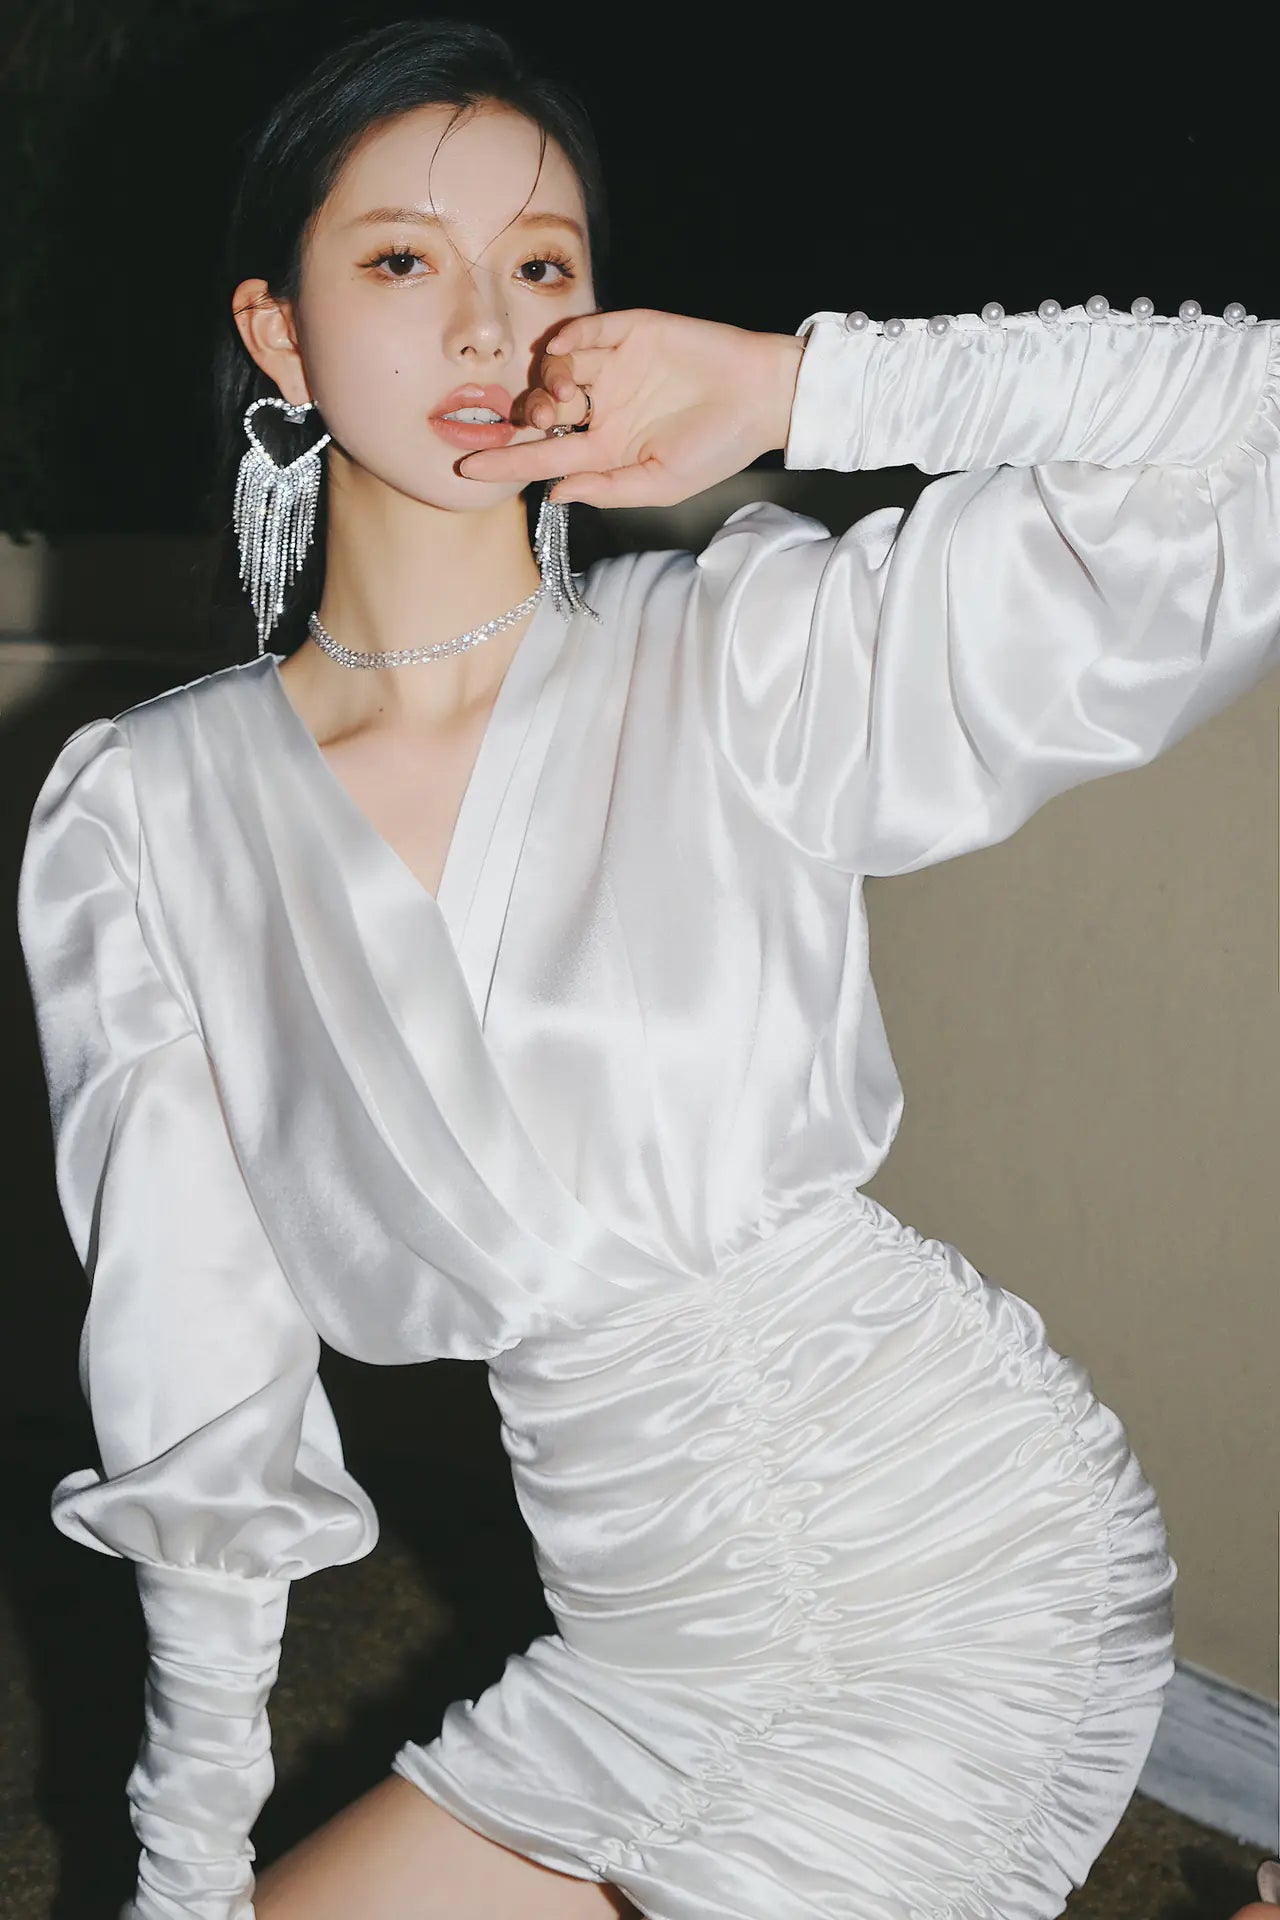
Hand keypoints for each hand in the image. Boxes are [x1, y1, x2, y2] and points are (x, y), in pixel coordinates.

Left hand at [456, 308, 805, 507]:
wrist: (761, 397)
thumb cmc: (717, 448)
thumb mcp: (660, 483)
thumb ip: (607, 488)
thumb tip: (556, 492)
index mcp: (606, 448)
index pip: (544, 455)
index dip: (506, 461)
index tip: (465, 468)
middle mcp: (603, 407)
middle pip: (542, 408)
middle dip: (527, 414)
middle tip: (540, 418)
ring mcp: (615, 369)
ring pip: (557, 369)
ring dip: (547, 381)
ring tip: (565, 396)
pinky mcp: (630, 333)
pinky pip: (586, 331)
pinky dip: (566, 339)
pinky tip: (563, 353)